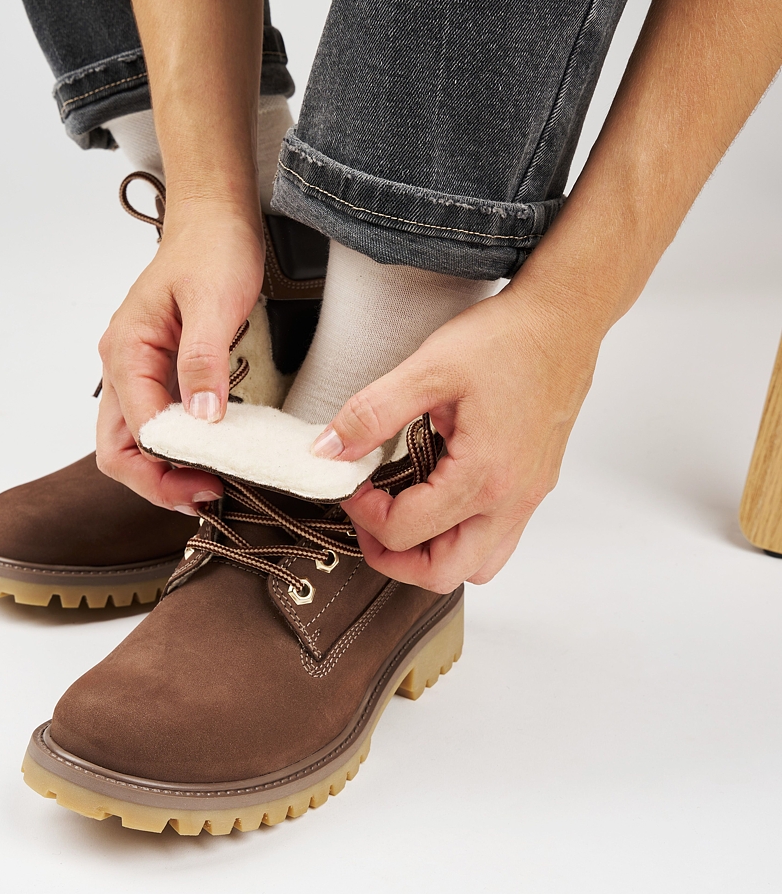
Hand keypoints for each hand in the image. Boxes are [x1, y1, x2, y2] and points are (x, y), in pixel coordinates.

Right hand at [96, 202, 263, 510]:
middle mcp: (122, 366)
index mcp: (126, 352)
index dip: (166, 470)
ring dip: (163, 472)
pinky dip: (175, 451)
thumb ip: (204, 362)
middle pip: (119, 448)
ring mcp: (138, 371)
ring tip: (208, 487)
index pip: (132, 433)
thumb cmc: (212, 250)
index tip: (209, 486)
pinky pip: (156, 423)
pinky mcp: (160, 372)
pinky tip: (207, 459)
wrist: (215, 220)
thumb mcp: (215, 303)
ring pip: (133, 441)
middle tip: (205, 498)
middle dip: (156, 483)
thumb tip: (201, 419)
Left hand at [319, 285, 602, 590]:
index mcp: (483, 476)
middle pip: (443, 573)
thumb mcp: (428, 368)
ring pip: (476, 565)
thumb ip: (372, 414)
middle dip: (393, 558)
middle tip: (369, 520)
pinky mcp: (534, 486)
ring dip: (432, 554)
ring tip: (404, 515)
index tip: (352, 484)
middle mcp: (511, 499)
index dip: (364, 515)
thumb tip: (328, 450)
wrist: (565, 319)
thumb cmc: (509, 339)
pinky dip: (461, 534)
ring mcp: (527, 497)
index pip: (406, 532)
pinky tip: (440, 494)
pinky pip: (497, 539)